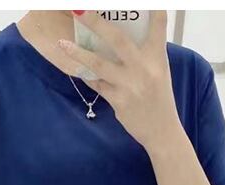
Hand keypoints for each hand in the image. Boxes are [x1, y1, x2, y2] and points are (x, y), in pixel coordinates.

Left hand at [57, 11, 180, 152]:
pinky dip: (87, 76)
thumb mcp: (159, 72)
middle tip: (78, 9)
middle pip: (117, 39)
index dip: (154, 10)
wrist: (162, 131)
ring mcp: (130, 85)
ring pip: (99, 64)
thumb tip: (117, 38)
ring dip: (78, 53)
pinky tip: (77, 69)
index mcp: (157, 57)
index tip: (148, 1)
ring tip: (62, 44)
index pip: (158, 26)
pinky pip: (97, 84)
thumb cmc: (159, 99)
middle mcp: (144, 68)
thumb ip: (144, 54)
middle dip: (95, 22)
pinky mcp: (119, 101)